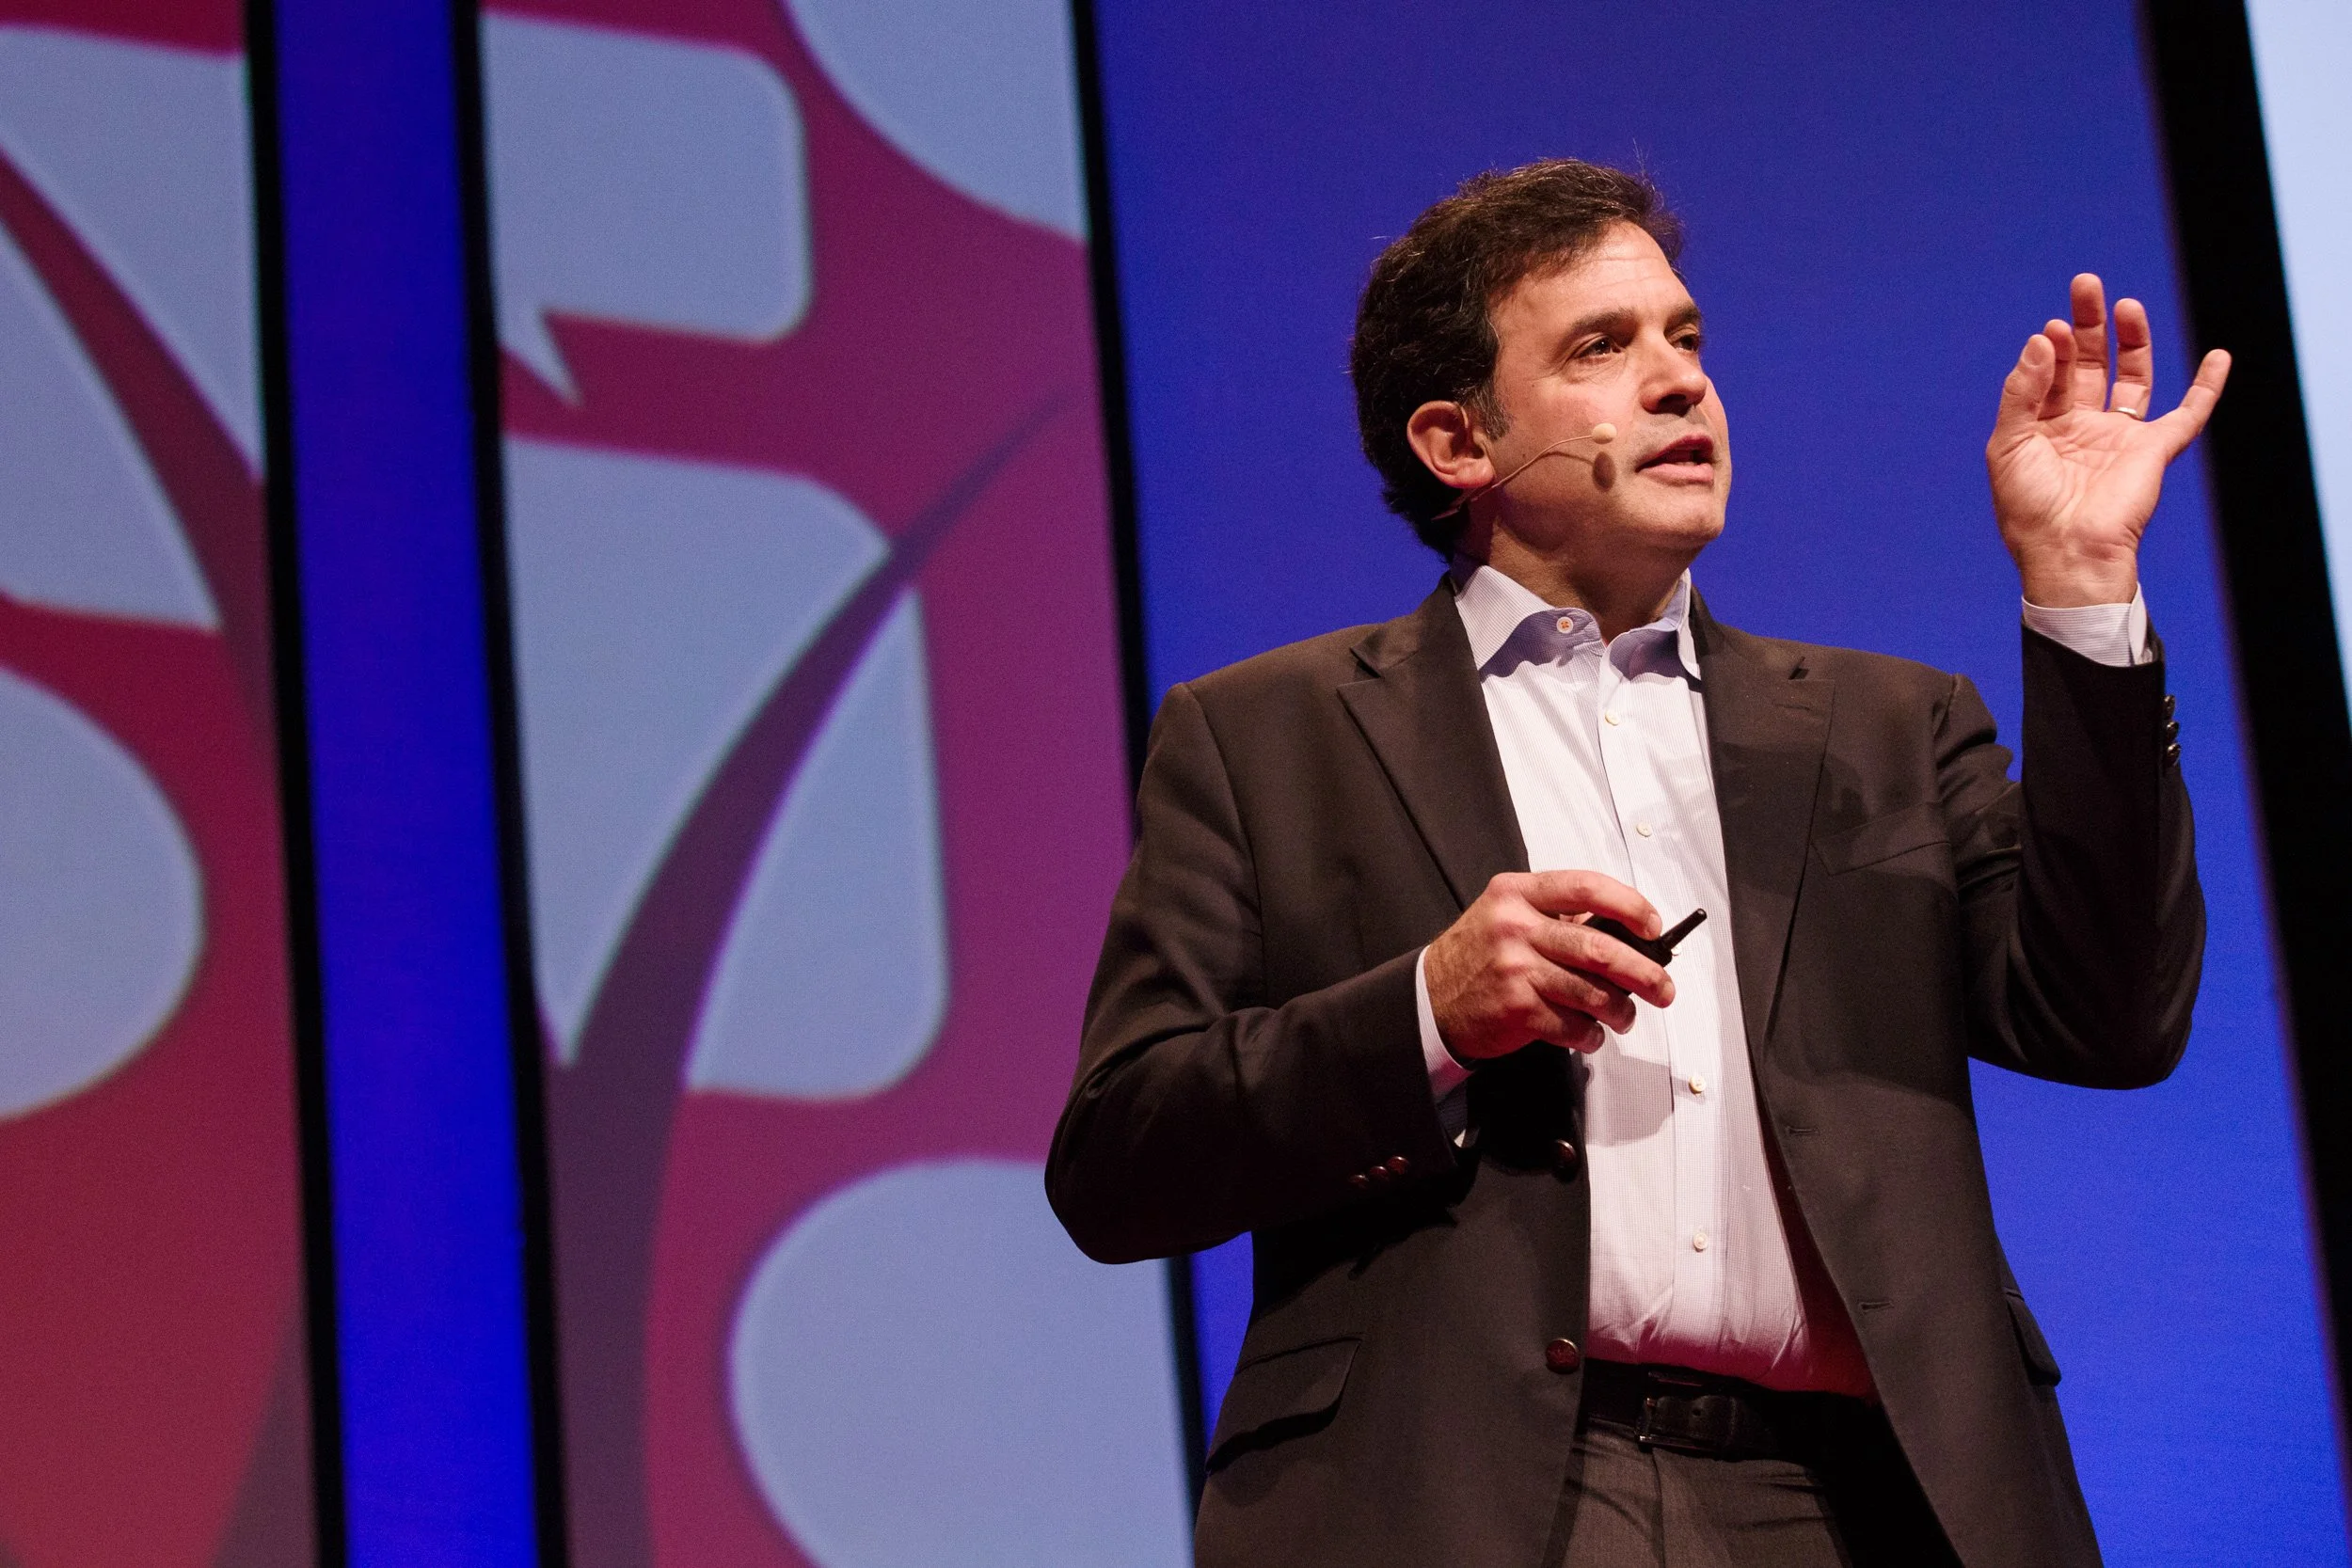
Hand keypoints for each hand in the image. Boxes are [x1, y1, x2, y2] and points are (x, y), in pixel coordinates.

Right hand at [1424, 871, 1675, 1059]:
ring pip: (1593, 993)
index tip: (1651, 925)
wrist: (1430, 997)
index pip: (1586, 888)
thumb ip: (1558, 916)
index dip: (1629, 906)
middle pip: (1599, 949)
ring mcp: (1516, 969)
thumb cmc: (1478, 955)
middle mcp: (1516, 927)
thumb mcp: (1509, 915)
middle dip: (1644, 973)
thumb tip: (1624, 935)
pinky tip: (1589, 1033)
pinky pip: (1573, 1025)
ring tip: (1624, 1016)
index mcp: (1519, 894)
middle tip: (1662, 987)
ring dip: (1620, 1011)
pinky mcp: (1518, 1009)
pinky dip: (1591, 1035)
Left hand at [1987, 275, 2228, 606]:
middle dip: (2088, 324)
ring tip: (2124, 305)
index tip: (2052, 330)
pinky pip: (2189, 414)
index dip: (2053, 348)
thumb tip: (2043, 338)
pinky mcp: (2154, 450)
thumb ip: (2022, 391)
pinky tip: (2218, 356)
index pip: (2050, 373)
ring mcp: (2120, 436)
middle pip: (2090, 363)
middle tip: (2085, 284)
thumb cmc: (2029, 508)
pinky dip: (2207, 386)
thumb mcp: (2008, 444)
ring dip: (2130, 340)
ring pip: (2132, 377)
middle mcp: (2082, 426)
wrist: (2068, 552)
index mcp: (2043, 427)